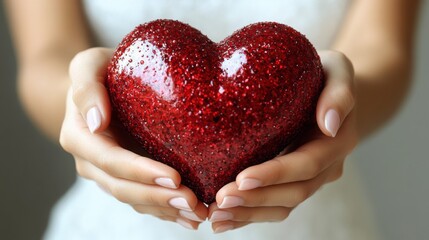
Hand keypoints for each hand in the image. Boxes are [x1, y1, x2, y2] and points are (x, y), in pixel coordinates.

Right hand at [59, 48, 207, 229]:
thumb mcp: (87, 66)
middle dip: (158, 197)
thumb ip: (86, 88)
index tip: (174, 177)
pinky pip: (143, 199)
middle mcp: (91, 162)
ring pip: (135, 199)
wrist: (101, 87)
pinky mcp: (127, 176)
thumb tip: (97, 121)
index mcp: (80, 137)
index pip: (110, 161)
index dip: (140, 172)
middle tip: (193, 203)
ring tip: (198, 214)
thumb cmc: (99, 72)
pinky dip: (165, 210)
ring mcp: (109, 173)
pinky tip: (190, 216)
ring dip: (166, 210)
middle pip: (123, 187)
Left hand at [208, 50, 357, 232]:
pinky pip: (273, 205)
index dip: (275, 174)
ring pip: (282, 206)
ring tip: (215, 216)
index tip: (242, 178)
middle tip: (220, 201)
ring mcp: (308, 178)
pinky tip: (222, 219)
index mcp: (336, 142)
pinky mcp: (291, 181)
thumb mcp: (337, 70)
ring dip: (249, 214)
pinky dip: (249, 214)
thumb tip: (330, 123)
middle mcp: (325, 166)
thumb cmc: (326, 75)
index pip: (306, 165)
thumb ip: (339, 92)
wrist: (329, 92)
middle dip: (255, 199)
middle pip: (293, 193)